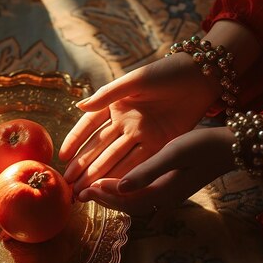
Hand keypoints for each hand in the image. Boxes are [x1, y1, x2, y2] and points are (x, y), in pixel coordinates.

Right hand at [59, 52, 221, 193]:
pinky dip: (124, 174)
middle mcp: (125, 122)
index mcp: (115, 105)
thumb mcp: (134, 80)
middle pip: (99, 147)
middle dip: (83, 166)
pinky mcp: (159, 144)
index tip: (62, 157)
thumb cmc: (164, 72)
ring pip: (115, 158)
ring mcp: (141, 135)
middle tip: (68, 183)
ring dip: (100, 174)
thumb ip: (107, 95)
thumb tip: (78, 106)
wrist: (200, 77)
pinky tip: (111, 187)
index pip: (89, 126)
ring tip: (83, 190)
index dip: (75, 141)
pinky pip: (138, 162)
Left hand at [76, 127, 234, 216]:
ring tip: (93, 189)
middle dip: (104, 200)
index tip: (86, 188)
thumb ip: (147, 172)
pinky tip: (118, 184)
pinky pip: (144, 195)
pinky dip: (127, 192)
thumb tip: (119, 187)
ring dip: (113, 197)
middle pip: (128, 206)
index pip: (126, 200)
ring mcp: (169, 193)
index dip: (105, 195)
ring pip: (135, 202)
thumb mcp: (174, 153)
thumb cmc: (203, 146)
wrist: (232, 147)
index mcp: (163, 192)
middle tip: (81, 193)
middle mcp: (164, 197)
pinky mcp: (172, 185)